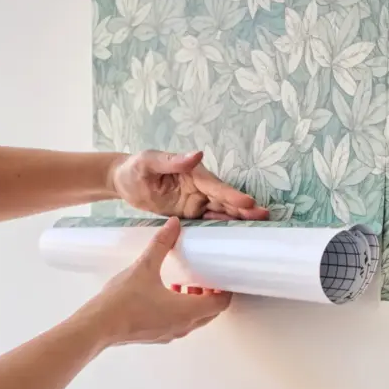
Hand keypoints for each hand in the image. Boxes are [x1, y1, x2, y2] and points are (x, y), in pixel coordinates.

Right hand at [87, 217, 230, 345]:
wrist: (97, 327)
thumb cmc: (122, 301)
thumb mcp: (145, 266)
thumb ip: (162, 244)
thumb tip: (174, 224)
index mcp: (186, 310)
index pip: (219, 303)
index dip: (224, 290)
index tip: (221, 277)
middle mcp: (183, 326)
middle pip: (209, 313)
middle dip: (210, 295)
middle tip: (204, 278)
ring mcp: (170, 334)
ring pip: (194, 320)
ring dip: (194, 302)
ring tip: (182, 283)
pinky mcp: (157, 336)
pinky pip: (178, 324)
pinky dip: (180, 310)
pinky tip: (163, 294)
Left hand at [111, 150, 268, 220]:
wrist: (124, 182)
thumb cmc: (135, 167)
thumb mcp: (150, 161)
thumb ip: (172, 160)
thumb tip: (196, 155)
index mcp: (193, 173)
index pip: (215, 186)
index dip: (231, 195)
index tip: (247, 202)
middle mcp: (199, 187)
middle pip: (224, 199)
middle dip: (243, 208)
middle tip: (264, 215)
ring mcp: (196, 201)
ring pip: (221, 211)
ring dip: (238, 218)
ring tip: (259, 224)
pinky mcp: (191, 213)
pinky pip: (209, 221)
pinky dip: (223, 227)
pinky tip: (237, 234)